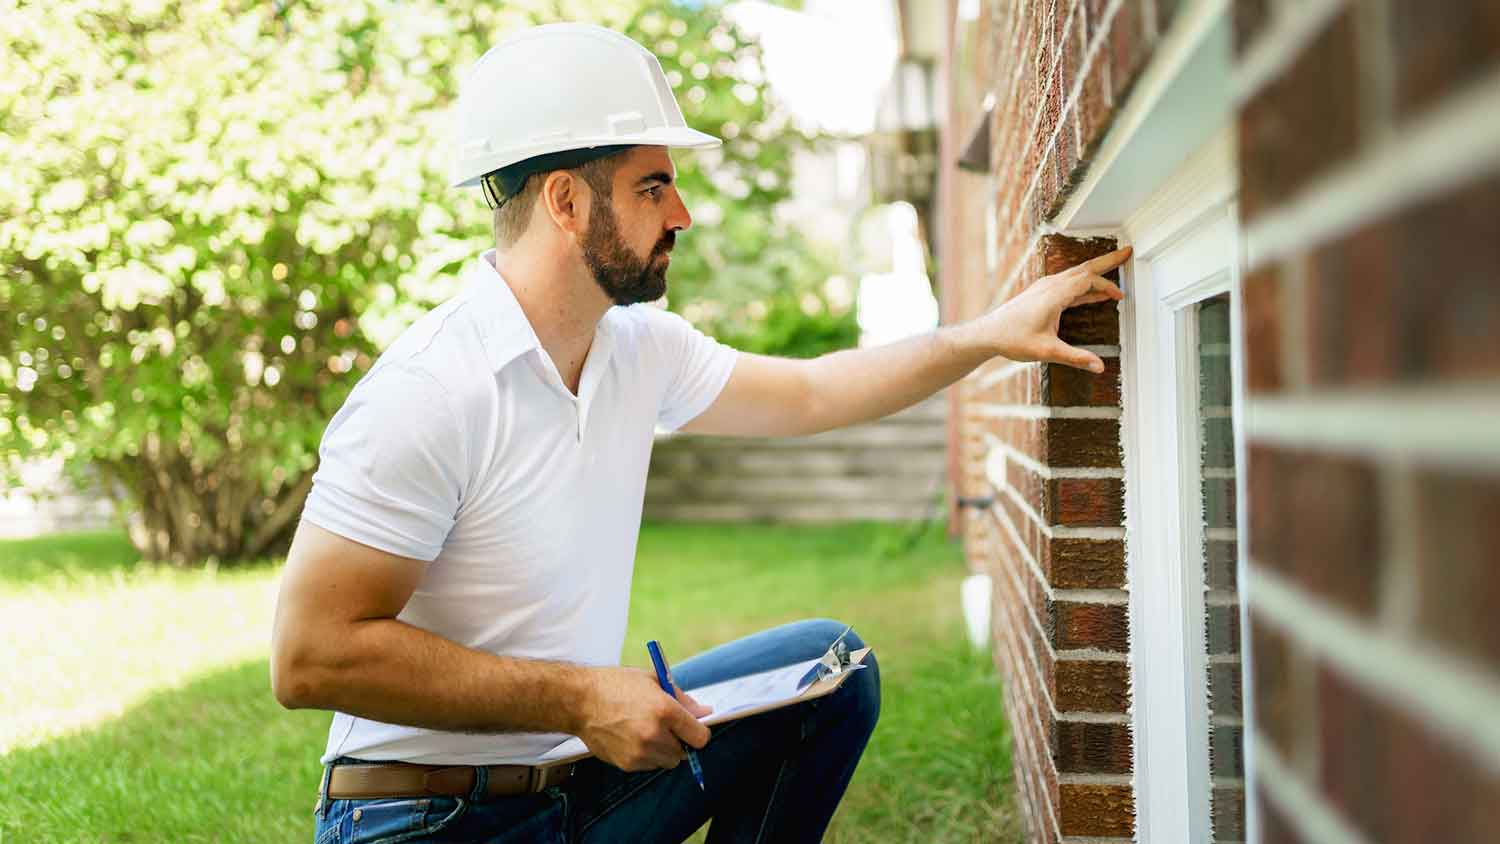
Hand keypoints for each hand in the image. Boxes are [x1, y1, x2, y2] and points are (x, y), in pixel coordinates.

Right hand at [577, 666, 712, 771]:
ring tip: (645, 729)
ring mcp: (640, 752)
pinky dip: (647, 755)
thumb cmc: (616, 685)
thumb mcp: (653, 681)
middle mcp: (654, 735)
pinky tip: (632, 737)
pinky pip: (649, 765)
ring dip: (664, 749)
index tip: (693, 726)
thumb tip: (704, 712)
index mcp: (665, 710)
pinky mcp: (627, 764)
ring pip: (667, 761)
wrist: (579, 701)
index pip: (700, 736)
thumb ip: (682, 699)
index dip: (699, 731)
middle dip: (680, 740)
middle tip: (665, 726)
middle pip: (684, 752)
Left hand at [984, 246, 1129, 372]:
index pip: (1087, 280)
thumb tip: (1099, 366)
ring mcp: (1044, 288)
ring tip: (1114, 272)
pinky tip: (1092, 295)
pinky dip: (1084, 286)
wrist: (987, 334)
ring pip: (1076, 274)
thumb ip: (1075, 358)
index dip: (1107, 284)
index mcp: (1054, 294)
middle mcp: (1050, 285)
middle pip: (1084, 268)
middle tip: (1127, 252)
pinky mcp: (1041, 294)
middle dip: (1107, 261)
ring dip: (1096, 273)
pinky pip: (1068, 284)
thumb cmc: (1012, 339)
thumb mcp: (1046, 352)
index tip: (1121, 294)